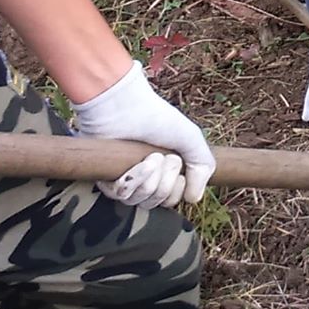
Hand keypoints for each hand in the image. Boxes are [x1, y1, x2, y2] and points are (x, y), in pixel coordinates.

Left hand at [72, 62, 216, 207]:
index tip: (181, 171)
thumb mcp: (190, 139)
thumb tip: (193, 199)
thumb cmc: (156, 118)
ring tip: (152, 157)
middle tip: (167, 158)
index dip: (177, 192)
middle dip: (166, 182)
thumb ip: (202, 166)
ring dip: (151, 180)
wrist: (125, 106)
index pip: (170, 200)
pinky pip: (121, 195)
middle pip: (156, 202)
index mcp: (162, 171)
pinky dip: (135, 179)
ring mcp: (123, 179)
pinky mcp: (105, 178)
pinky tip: (141, 163)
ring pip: (140, 201)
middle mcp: (142, 178)